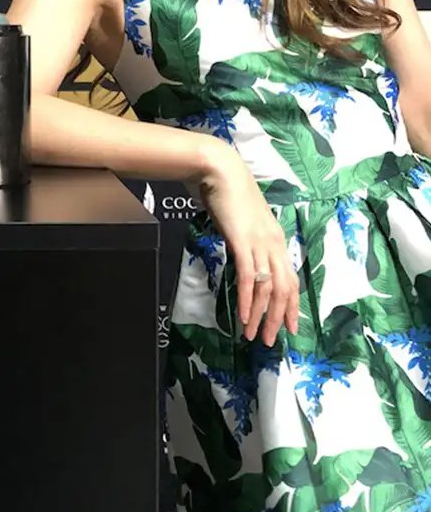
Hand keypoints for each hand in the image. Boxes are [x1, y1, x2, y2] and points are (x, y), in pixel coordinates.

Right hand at [198, 143, 298, 346]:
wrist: (220, 171)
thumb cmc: (230, 193)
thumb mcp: (246, 222)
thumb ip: (251, 241)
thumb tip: (248, 258)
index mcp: (278, 240)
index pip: (291, 280)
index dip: (291, 307)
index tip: (288, 328)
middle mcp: (275, 244)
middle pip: (284, 290)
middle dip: (278, 319)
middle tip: (269, 340)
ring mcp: (261, 243)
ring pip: (268, 289)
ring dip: (261, 316)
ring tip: (252, 335)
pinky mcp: (243, 242)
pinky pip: (249, 278)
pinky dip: (248, 300)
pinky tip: (243, 317)